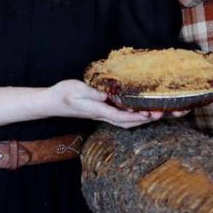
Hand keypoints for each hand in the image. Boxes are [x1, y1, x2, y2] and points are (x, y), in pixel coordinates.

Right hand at [48, 80, 162, 128]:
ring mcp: (102, 115)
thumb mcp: (78, 89)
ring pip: (126, 121)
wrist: (52, 102)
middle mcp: (102, 115)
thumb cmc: (64, 94)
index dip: (137, 117)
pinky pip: (120, 116)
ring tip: (155, 113)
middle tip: (160, 113)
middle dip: (145, 120)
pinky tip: (138, 109)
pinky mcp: (101, 111)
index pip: (121, 117)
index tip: (150, 114)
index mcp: (98, 110)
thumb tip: (108, 95)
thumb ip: (93, 93)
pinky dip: (132, 115)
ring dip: (141, 119)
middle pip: (128, 122)